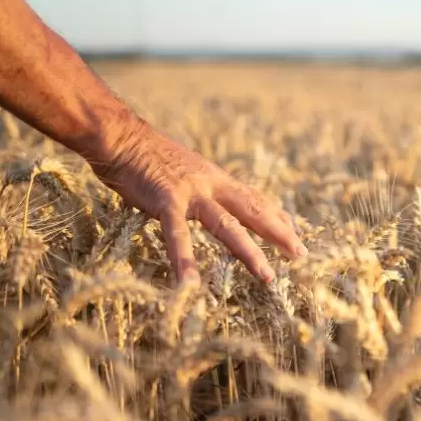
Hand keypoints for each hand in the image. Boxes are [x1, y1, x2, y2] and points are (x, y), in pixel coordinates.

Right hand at [88, 121, 305, 285]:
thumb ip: (205, 187)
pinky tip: (190, 284)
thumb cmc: (147, 155)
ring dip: (249, 252)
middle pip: (253, 210)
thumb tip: (219, 201)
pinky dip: (184, 260)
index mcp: (215, 178)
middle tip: (300, 255)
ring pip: (227, 225)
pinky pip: (177, 235)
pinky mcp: (165, 201)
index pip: (254, 198)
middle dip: (279, 233)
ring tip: (267, 277)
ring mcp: (190, 193)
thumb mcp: (186, 170)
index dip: (276, 216)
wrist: (119, 135)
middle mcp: (211, 184)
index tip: (295, 233)